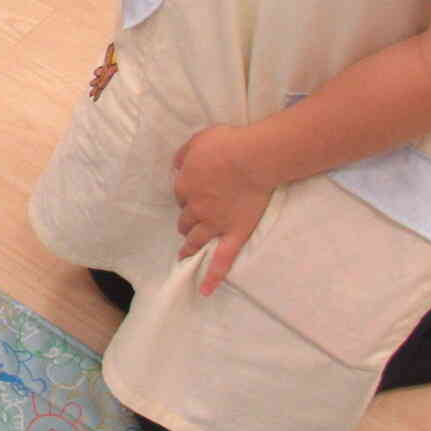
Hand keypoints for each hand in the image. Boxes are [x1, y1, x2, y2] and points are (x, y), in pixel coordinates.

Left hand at [171, 125, 273, 294]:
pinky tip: (205, 290)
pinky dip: (213, 276)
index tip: (195, 190)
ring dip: (189, 245)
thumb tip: (176, 166)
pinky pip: (222, 260)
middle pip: (185, 219)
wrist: (253, 158)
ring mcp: (215, 224)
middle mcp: (196, 208)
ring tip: (185, 254)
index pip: (180, 194)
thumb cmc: (227, 144)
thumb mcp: (197, 140)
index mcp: (185, 186)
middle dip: (187, 220)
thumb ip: (183, 155)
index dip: (187, 193)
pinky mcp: (235, 233)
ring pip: (196, 239)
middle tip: (191, 221)